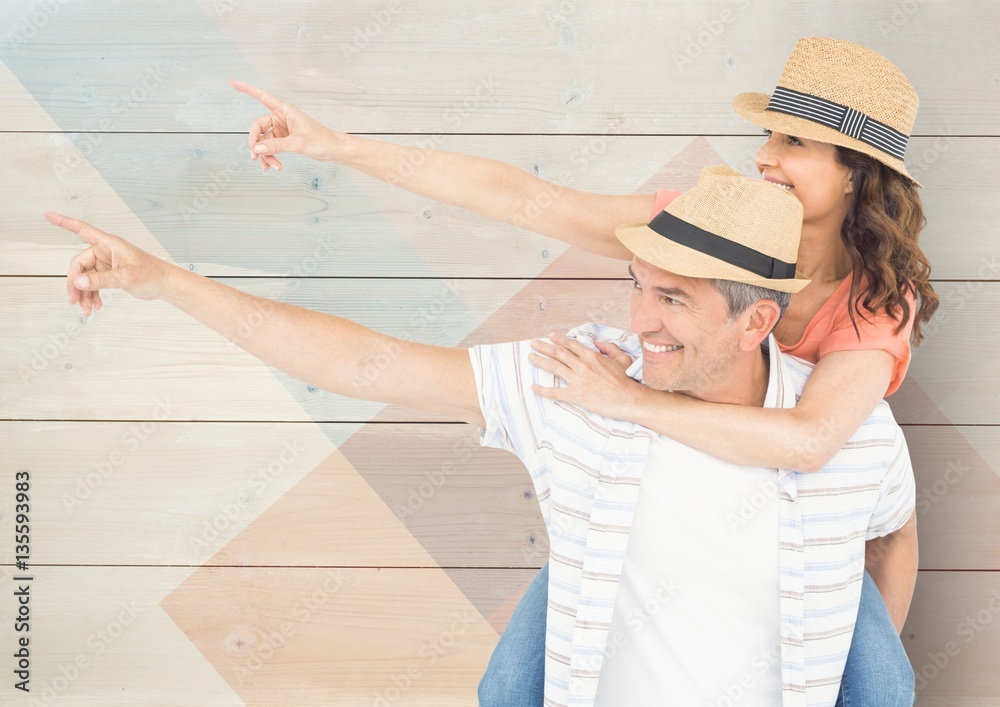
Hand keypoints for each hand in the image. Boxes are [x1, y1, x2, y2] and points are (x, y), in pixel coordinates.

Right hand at [47, 212, 175, 315]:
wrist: (166, 285)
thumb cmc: (152, 274)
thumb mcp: (125, 278)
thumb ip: (101, 280)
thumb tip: (78, 282)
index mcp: (109, 244)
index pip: (82, 230)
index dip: (64, 222)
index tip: (48, 215)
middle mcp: (105, 252)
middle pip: (79, 264)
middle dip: (75, 283)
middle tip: (74, 301)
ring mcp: (107, 264)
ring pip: (86, 278)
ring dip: (84, 294)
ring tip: (87, 310)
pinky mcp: (110, 274)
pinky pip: (94, 284)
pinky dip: (93, 295)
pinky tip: (96, 306)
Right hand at [230, 79, 345, 169]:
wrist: (333, 150)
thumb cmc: (321, 140)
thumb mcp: (297, 143)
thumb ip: (276, 146)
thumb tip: (256, 149)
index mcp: (284, 110)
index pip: (261, 96)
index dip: (246, 89)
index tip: (232, 82)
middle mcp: (281, 118)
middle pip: (257, 127)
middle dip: (254, 142)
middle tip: (254, 156)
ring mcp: (282, 130)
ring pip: (263, 141)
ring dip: (264, 154)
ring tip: (269, 166)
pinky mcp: (284, 140)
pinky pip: (270, 148)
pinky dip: (270, 157)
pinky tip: (274, 166)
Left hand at [529, 332, 644, 418]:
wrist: (628, 399)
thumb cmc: (626, 380)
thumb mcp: (622, 358)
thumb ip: (609, 348)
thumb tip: (597, 343)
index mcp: (592, 356)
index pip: (571, 344)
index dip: (558, 339)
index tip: (550, 336)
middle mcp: (582, 366)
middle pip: (558, 353)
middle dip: (543, 347)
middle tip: (533, 344)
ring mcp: (578, 380)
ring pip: (554, 367)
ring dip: (540, 361)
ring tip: (530, 357)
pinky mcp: (576, 395)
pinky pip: (555, 392)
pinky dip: (543, 390)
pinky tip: (534, 387)